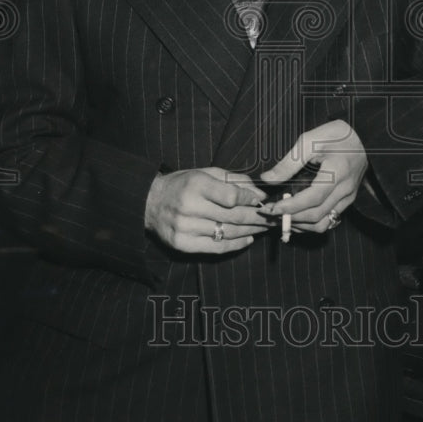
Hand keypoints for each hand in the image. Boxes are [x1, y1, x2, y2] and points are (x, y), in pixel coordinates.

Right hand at [144, 167, 271, 253]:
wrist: (150, 202)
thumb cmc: (182, 184)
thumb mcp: (205, 173)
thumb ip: (233, 180)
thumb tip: (259, 193)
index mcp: (195, 185)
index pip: (231, 196)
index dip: (250, 200)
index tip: (261, 201)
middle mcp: (189, 207)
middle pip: (233, 217)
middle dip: (257, 218)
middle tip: (271, 218)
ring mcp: (185, 228)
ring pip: (228, 233)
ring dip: (251, 231)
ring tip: (263, 228)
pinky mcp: (183, 244)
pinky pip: (217, 248)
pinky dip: (236, 245)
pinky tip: (247, 239)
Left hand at [258, 120, 367, 233]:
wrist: (362, 137)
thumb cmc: (336, 135)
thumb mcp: (310, 140)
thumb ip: (289, 162)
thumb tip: (267, 179)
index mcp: (338, 172)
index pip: (313, 198)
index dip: (291, 207)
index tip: (271, 209)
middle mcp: (345, 189)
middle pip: (317, 215)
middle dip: (290, 218)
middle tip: (269, 214)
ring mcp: (348, 197)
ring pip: (323, 223)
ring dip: (300, 225)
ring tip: (280, 218)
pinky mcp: (347, 201)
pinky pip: (329, 220)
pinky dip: (310, 223)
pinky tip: (295, 217)